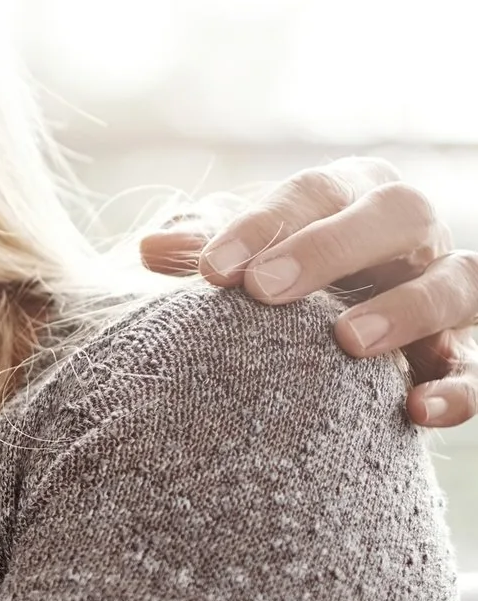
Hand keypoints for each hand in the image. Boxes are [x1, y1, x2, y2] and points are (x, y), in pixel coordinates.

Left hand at [139, 156, 474, 427]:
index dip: (265, 224)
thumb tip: (153, 247)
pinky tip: (417, 410)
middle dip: (333, 248)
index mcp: (349, 193)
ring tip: (347, 341)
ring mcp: (442, 289)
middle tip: (265, 291)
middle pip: (401, 212)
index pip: (316, 191)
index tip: (213, 270)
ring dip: (408, 308)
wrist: (305, 340)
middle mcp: (409, 234)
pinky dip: (460, 386)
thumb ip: (199, 247)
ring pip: (459, 281)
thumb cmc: (263, 276)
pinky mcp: (459, 351)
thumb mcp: (231, 256)